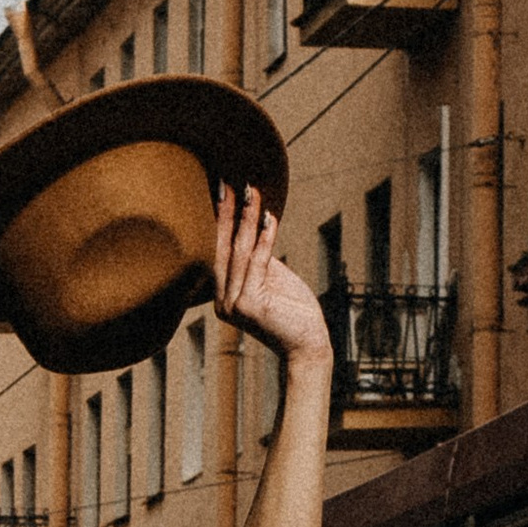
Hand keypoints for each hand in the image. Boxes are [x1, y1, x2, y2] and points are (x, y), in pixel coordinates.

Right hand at [211, 182, 331, 371]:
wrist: (309, 346)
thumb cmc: (294, 313)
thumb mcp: (273, 279)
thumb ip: (259, 258)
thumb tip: (255, 224)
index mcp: (223, 296)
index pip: (219, 251)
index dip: (220, 220)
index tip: (222, 190)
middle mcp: (222, 302)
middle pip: (223, 248)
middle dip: (225, 212)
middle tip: (227, 180)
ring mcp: (233, 305)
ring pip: (240, 252)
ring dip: (247, 217)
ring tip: (251, 191)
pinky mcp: (249, 305)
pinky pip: (258, 262)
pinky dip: (266, 238)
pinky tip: (271, 217)